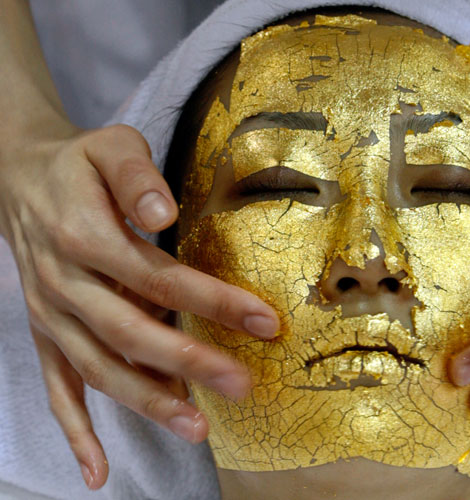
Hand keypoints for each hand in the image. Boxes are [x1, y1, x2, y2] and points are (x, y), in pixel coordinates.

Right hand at [0, 124, 278, 488]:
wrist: (19, 177)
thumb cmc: (81, 163)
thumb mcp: (110, 147)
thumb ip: (136, 178)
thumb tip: (164, 213)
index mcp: (85, 237)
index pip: (159, 278)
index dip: (213, 301)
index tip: (264, 321)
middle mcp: (65, 283)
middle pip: (131, 332)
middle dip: (189, 362)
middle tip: (243, 384)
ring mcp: (52, 315)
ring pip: (100, 368)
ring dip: (148, 401)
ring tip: (197, 427)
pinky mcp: (46, 333)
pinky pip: (57, 388)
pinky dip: (76, 431)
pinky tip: (98, 472)